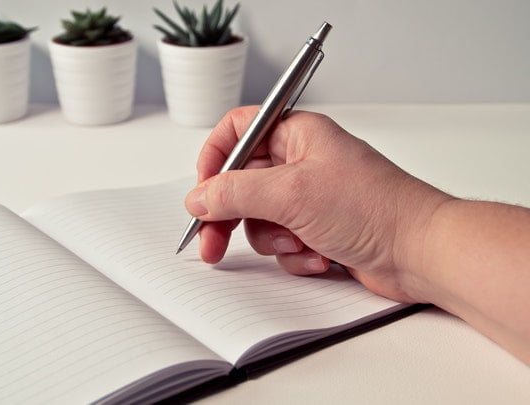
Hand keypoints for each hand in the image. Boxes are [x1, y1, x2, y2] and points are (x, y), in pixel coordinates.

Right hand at [185, 106, 450, 302]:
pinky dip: (295, 255)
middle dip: (228, 215)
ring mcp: (310, 198)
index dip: (214, 158)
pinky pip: (283, 242)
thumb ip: (235, 193)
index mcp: (298, 134)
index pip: (238, 130)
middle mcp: (302, 161)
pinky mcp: (318, 229)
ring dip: (273, 239)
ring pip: (259, 218)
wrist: (421, 252)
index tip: (202, 190)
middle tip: (211, 241)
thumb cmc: (375, 208)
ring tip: (299, 243)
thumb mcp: (291, 194)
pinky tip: (320, 257)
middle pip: (241, 182)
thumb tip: (198, 197)